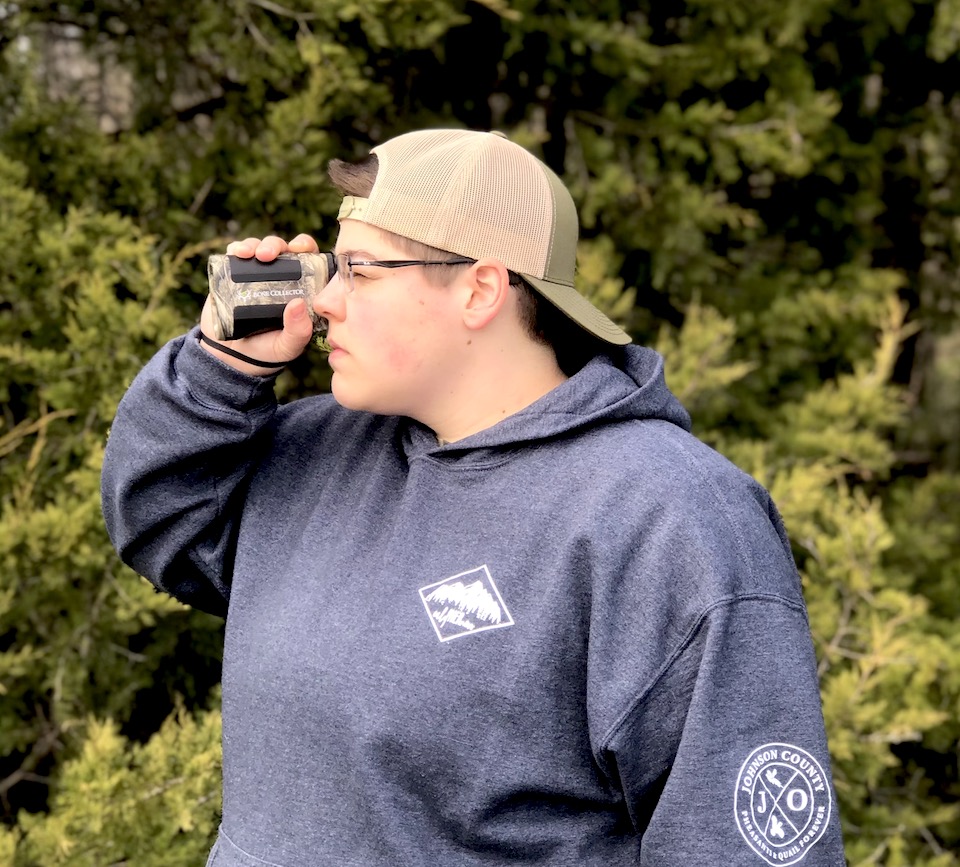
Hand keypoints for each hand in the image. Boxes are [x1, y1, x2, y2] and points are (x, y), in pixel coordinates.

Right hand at [199, 233, 319, 375]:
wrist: (233, 356)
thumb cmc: (269, 350)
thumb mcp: (289, 346)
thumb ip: (298, 331)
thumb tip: (298, 303)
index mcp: (301, 288)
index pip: (309, 260)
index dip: (306, 247)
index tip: (300, 248)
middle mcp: (280, 276)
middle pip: (283, 249)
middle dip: (276, 245)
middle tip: (268, 255)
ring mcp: (256, 274)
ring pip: (259, 248)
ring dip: (255, 245)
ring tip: (249, 254)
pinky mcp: (233, 274)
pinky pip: (235, 254)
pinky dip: (236, 249)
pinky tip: (235, 252)